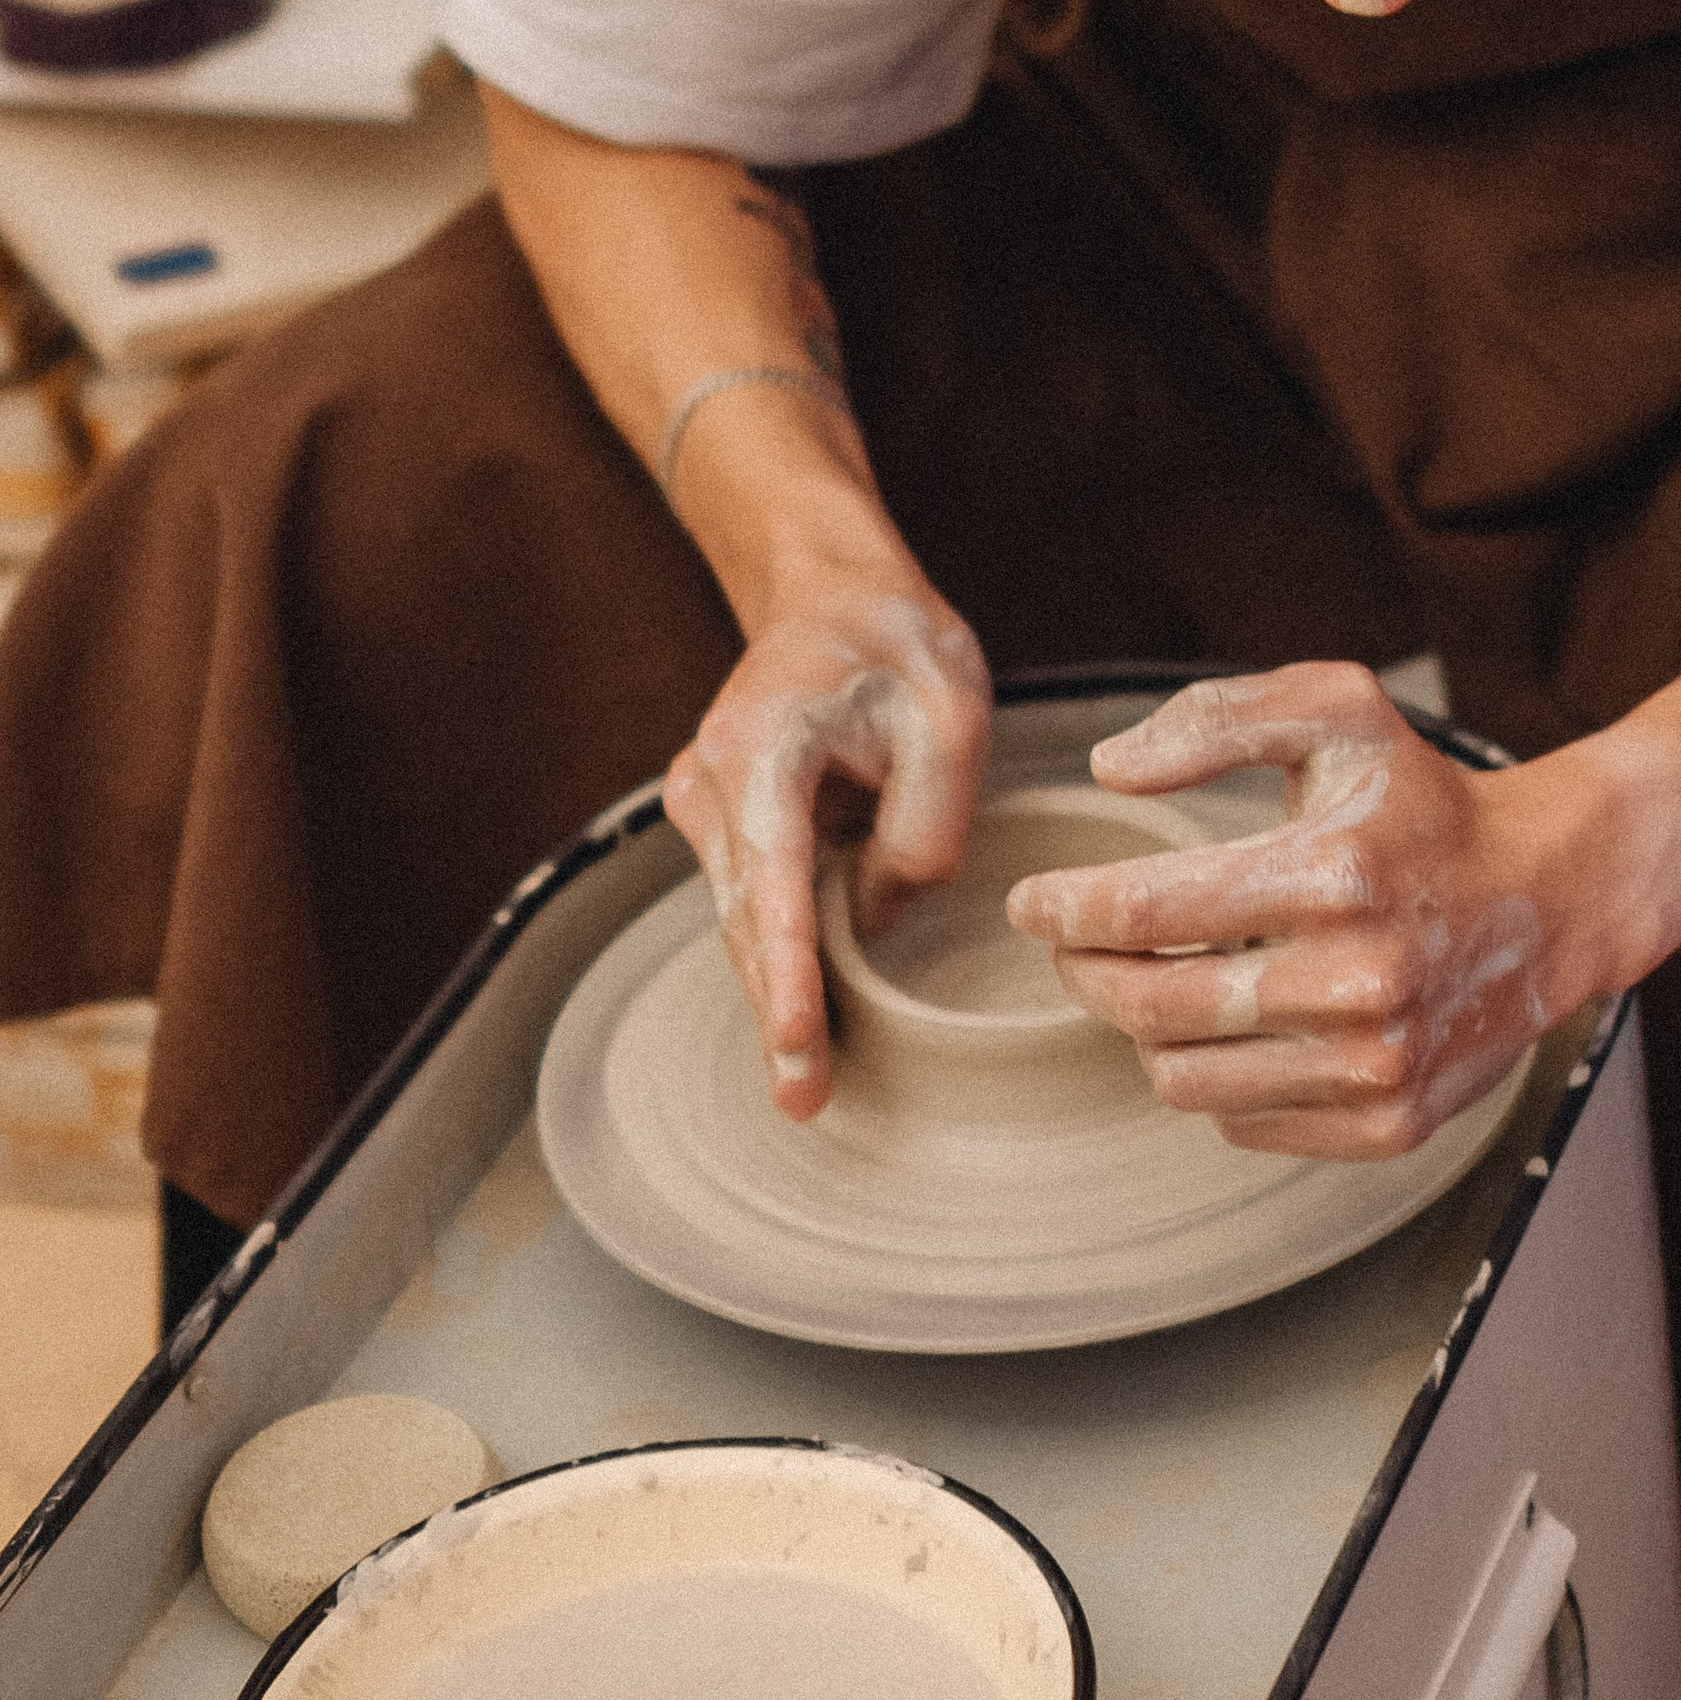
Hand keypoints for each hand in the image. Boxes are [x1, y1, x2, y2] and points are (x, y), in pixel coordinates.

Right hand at [663, 587, 992, 1119]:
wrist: (831, 596)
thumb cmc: (894, 644)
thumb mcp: (949, 711)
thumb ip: (926, 817)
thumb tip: (881, 913)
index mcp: (763, 747)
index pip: (773, 874)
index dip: (788, 963)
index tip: (800, 1034)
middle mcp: (713, 783)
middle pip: (746, 917)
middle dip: (776, 1012)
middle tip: (806, 1102)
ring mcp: (711, 808)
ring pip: (744, 922)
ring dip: (775, 1001)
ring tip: (806, 1089)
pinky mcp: (730, 829)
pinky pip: (755, 906)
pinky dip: (779, 965)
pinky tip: (805, 1031)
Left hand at [1005, 663, 1637, 1157]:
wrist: (1549, 898)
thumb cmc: (1422, 801)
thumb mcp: (1339, 712)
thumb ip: (1219, 718)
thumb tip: (1109, 769)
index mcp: (1334, 872)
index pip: (1146, 909)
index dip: (1065, 909)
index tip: (1032, 903)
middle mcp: (1358, 980)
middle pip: (1150, 1005)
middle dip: (1086, 974)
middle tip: (1075, 946)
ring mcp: (1376, 1065)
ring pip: (1182, 1078)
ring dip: (1147, 1031)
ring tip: (1159, 980)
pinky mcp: (1390, 1123)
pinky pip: (1242, 1121)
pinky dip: (1216, 1077)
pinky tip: (1240, 1024)